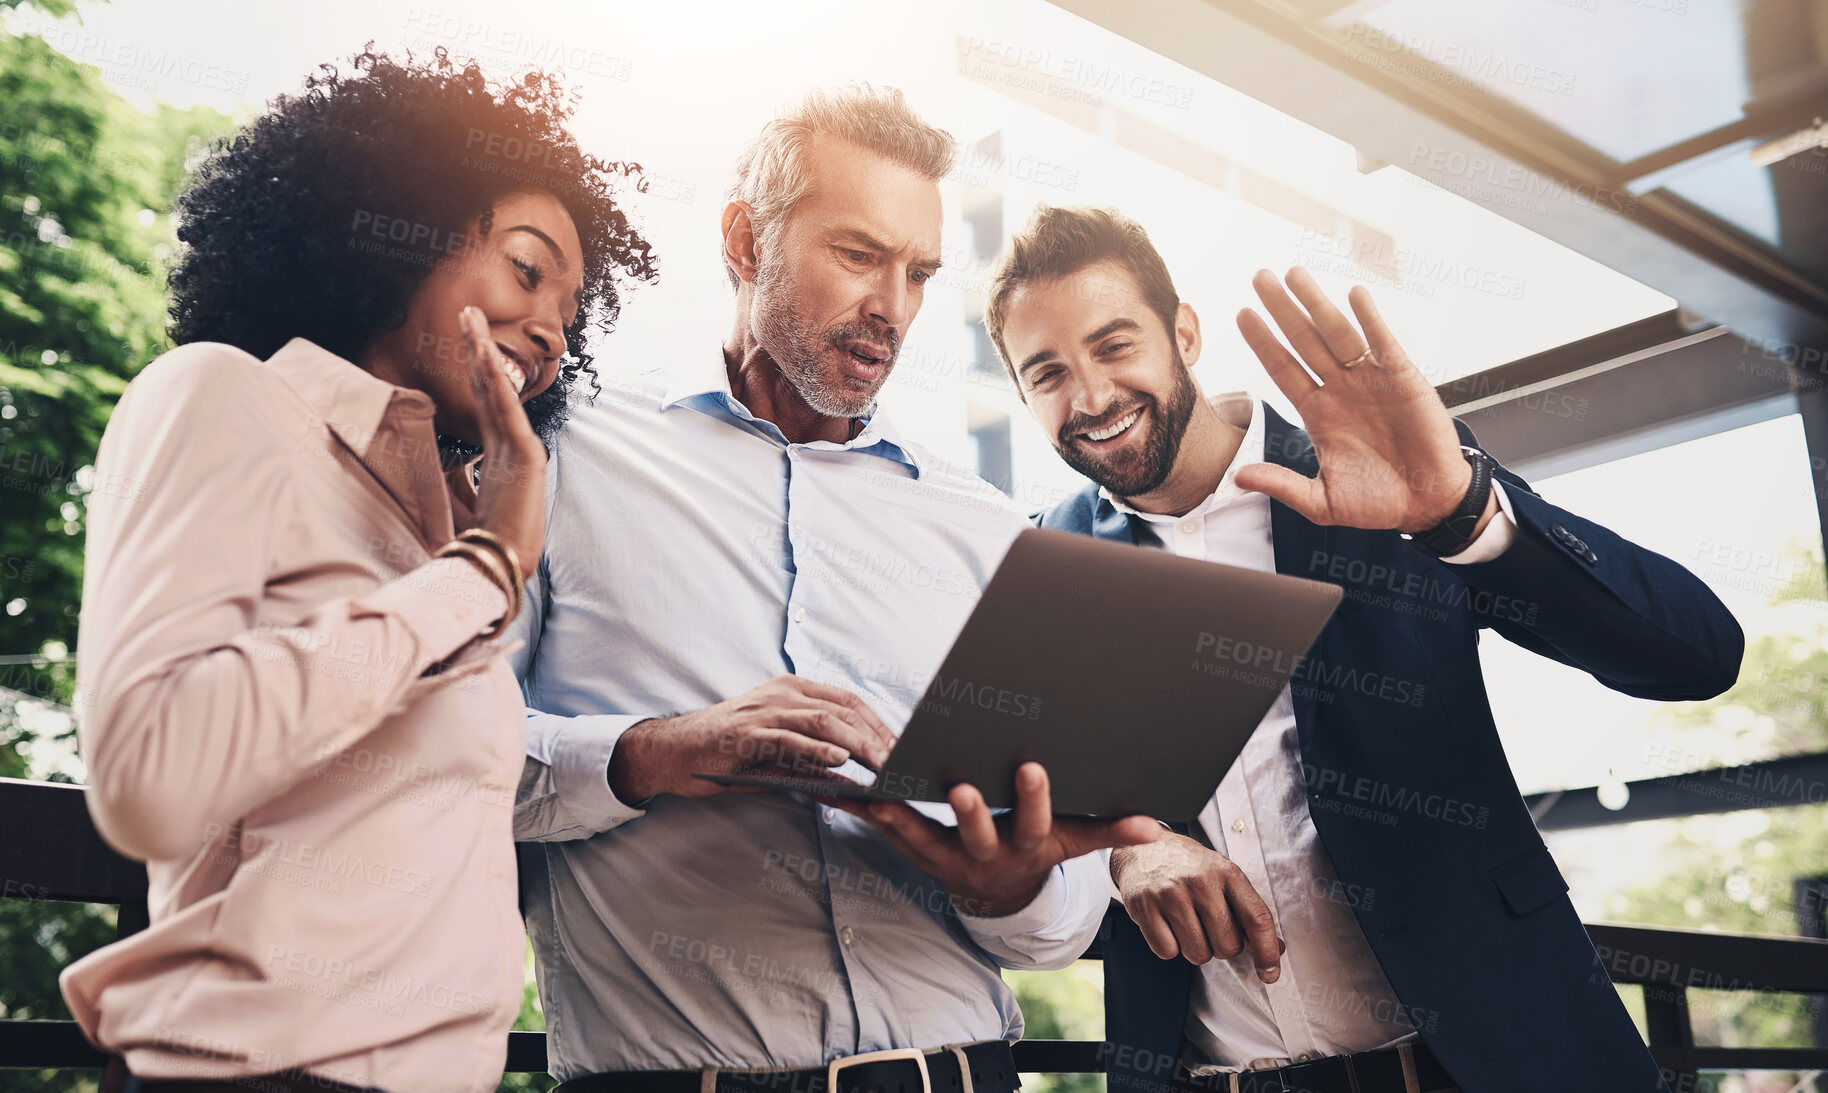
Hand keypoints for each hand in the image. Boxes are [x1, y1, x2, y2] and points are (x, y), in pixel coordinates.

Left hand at [458, 305, 548, 566]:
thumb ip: (458, 479)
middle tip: (468, 313)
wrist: (499, 567)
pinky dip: (497, 380)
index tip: (467, 341)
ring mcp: (521, 448)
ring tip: (472, 320)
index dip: (477, 369)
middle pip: (491, 386)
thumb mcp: (464, 502)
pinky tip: (487, 354)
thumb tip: (446, 461)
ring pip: (498, 390)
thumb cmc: (485, 542)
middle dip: (479, 347)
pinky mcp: (525, 455)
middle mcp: (512, 445)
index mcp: (498, 456)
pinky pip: (506, 410)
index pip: (485, 402)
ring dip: (484, 352)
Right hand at [608, 675, 897, 803]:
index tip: (904, 748)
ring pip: (824, 720)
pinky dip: (817, 747)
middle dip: (878, 736)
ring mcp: (765, 711)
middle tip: (903, 762)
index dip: (879, 723)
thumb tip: (850, 772)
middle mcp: (782, 694)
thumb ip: (810, 754)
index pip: (849, 701)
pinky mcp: (748, 733)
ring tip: (883, 764)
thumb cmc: (727, 751)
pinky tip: (839, 759)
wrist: (673, 751)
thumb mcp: (775, 747)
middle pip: (844, 709)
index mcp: (792, 690)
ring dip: (858, 743)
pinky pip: (790, 738)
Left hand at [828, 762, 1160, 917]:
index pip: (1037, 821)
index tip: (1034, 767)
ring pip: (924, 837)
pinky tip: (846, 793)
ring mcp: (949, 857)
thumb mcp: (1074, 843)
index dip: (1036, 798)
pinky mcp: (916, 853)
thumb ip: (1109, 831)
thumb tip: (1155, 827)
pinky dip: (869, 814)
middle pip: (979, 832)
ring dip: (902, 817)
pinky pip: (891, 833)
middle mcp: (987, 855)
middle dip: (972, 810)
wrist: (999, 893)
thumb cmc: (1038, 849)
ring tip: (881, 793)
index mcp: (1028, 845)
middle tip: (961, 786)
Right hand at [1111, 832, 1283, 980]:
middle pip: (1227, 946)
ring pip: (1198, 954)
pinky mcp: (1143, 907)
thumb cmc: (1189, 867)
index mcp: (1226, 872)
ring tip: (1186, 922)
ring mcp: (1169, 894)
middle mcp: (1199, 881)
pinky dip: (1169, 946)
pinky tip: (1166, 924)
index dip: (1267, 951)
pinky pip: (1167, 952)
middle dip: (1221, 946)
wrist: (1143, 848)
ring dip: (1195, 948)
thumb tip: (1276, 949)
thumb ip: (1248, 911)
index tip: (1270, 973)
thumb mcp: (1223, 877)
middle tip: (1208, 926)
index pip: (1257, 918)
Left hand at [1234, 268, 1494, 535]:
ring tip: (1294, 274)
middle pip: (1303, 341)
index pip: (1282, 369)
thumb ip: (1282, 485)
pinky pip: (1383, 344)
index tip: (1241, 314)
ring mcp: (1370, 381)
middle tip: (1259, 277)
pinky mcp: (1403, 379)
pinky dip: (1370, 319)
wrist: (1427, 504)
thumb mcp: (1321, 501)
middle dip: (1281, 309)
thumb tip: (1238, 477)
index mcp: (1318, 412)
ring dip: (1316, 304)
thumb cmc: (1376, 502)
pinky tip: (1354, 296)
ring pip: (1337, 334)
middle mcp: (1340, 389)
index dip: (1262, 342)